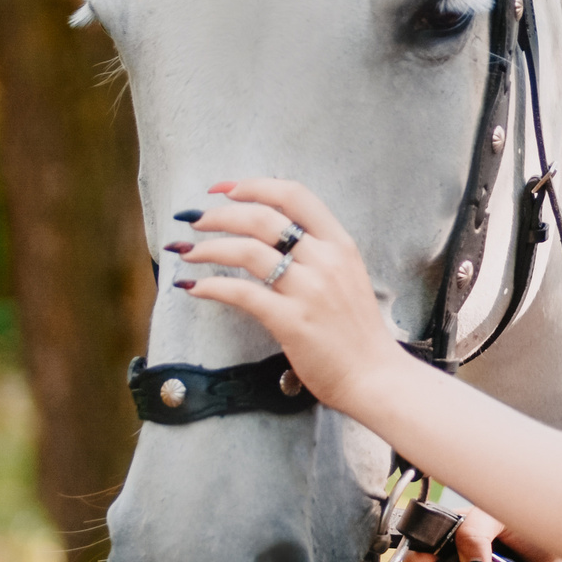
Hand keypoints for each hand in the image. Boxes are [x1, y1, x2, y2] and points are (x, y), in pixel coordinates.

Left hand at [171, 178, 410, 414]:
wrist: (375, 376)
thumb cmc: (358, 331)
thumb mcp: (347, 277)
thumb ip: (318, 253)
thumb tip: (272, 235)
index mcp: (340, 244)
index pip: (294, 195)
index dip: (254, 185)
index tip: (225, 189)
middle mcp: (325, 260)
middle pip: (263, 218)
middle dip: (220, 215)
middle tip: (196, 219)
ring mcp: (309, 290)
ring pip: (247, 251)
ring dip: (208, 247)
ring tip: (187, 250)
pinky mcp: (291, 321)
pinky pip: (241, 294)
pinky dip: (211, 287)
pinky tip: (194, 288)